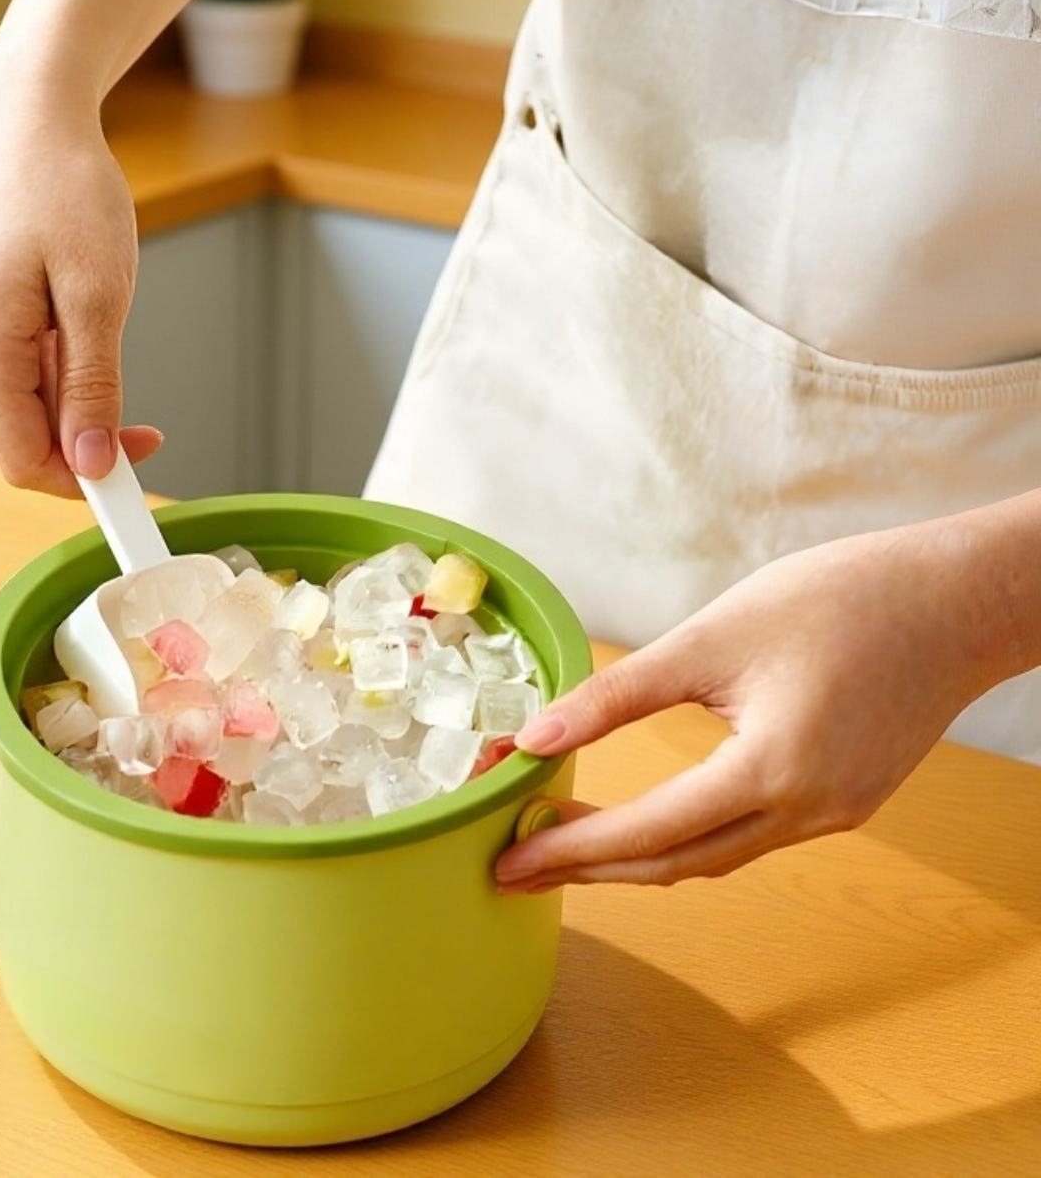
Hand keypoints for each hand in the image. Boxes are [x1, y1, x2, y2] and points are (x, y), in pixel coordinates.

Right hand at [0, 66, 161, 495]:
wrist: (28, 122)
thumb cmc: (65, 187)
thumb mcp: (99, 293)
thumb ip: (93, 387)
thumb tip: (92, 462)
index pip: (26, 462)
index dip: (84, 480)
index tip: (138, 471)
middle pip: (22, 440)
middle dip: (84, 436)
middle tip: (143, 415)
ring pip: (19, 409)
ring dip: (68, 396)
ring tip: (93, 327)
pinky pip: (9, 375)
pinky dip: (50, 369)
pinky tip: (67, 320)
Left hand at [494, 521, 1008, 891]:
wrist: (955, 597)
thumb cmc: (840, 600)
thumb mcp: (710, 636)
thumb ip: (616, 695)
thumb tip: (537, 738)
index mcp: (773, 771)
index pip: (649, 830)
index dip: (571, 848)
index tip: (509, 858)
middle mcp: (807, 811)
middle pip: (677, 863)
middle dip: (590, 869)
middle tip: (516, 867)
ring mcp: (832, 814)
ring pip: (713, 856)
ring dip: (636, 856)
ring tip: (563, 845)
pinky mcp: (844, 800)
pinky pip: (748, 836)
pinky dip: (686, 836)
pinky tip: (644, 822)